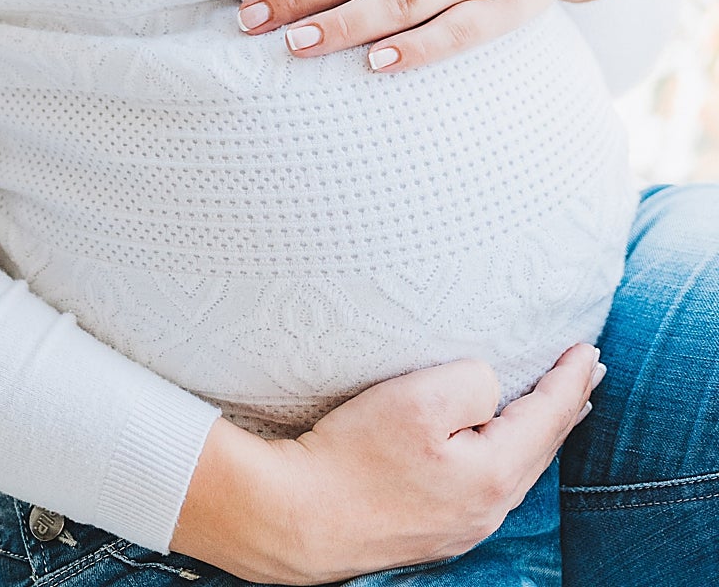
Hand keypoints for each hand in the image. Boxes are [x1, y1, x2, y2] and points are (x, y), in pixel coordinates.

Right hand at [171, 343, 604, 583]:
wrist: (293, 518)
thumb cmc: (351, 455)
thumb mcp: (418, 398)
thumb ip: (473, 382)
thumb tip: (489, 390)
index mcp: (493, 475)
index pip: (548, 417)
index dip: (570, 379)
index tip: (588, 349)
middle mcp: (485, 510)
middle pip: (539, 449)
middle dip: (563, 407)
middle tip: (585, 373)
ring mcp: (457, 527)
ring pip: (512, 470)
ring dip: (534, 433)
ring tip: (549, 409)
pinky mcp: (427, 531)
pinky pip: (483, 486)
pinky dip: (501, 456)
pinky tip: (491, 448)